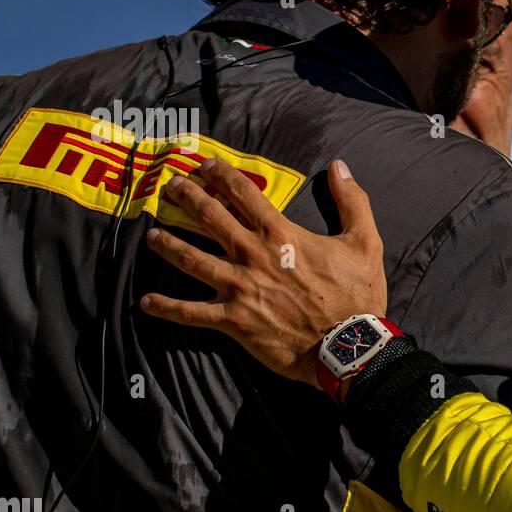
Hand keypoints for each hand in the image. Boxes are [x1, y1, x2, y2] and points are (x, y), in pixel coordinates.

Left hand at [140, 158, 386, 388]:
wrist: (347, 345)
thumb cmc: (357, 295)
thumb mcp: (365, 242)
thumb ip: (352, 201)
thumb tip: (340, 167)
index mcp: (281, 234)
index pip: (244, 193)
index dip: (221, 175)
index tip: (205, 166)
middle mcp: (253, 255)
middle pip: (209, 217)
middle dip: (186, 197)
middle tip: (170, 187)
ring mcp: (239, 287)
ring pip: (191, 259)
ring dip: (168, 244)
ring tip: (151, 235)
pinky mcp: (233, 320)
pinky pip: (190, 313)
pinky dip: (166, 308)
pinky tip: (146, 302)